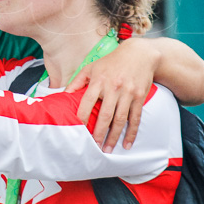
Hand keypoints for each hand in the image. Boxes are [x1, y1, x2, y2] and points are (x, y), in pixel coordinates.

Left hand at [66, 38, 156, 152]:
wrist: (140, 54)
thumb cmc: (112, 61)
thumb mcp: (92, 67)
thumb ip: (78, 81)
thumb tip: (63, 94)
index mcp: (99, 80)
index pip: (87, 102)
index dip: (81, 117)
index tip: (77, 131)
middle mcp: (113, 88)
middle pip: (105, 115)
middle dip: (99, 133)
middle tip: (93, 147)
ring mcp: (127, 93)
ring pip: (120, 119)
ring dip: (114, 136)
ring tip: (108, 149)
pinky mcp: (139, 97)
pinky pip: (135, 118)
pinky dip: (132, 132)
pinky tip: (127, 143)